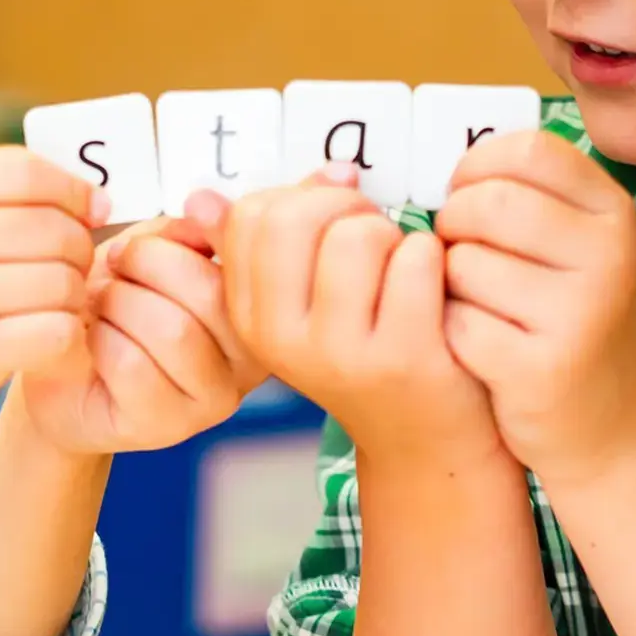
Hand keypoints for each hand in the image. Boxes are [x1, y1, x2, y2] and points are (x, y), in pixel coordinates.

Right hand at [0, 146, 105, 461]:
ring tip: (51, 312)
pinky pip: (59, 329)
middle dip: (78, 250)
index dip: (72, 190)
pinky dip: (68, 339)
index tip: (92, 212)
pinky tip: (49, 345)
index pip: (25, 170)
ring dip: (73, 300)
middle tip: (67, 275)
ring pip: (62, 279)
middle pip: (52, 225)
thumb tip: (96, 195)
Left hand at [15, 213, 267, 455]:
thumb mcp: (145, 255)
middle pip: (210, 295)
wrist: (61, 369)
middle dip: (147, 264)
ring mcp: (213, 399)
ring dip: (120, 304)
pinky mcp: (167, 426)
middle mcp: (248, 360)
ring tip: (101, 304)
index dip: (198, 234)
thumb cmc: (108, 310)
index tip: (157, 232)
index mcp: (254, 309)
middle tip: (116, 265)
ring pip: (174, 331)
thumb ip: (178, 234)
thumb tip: (202, 214)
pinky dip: (100, 341)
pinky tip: (92, 341)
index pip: (246, 262)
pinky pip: (133, 366)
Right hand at [218, 168, 504, 462]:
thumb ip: (267, 243)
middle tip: (373, 239)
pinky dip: (433, 257)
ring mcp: (339, 353)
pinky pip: (415, 259)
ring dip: (393, 236)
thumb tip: (203, 197)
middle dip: (346, 208)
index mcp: (248, 317)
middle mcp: (281, 338)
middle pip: (294, 217)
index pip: (250, 215)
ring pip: (358, 235)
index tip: (331, 223)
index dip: (301, 199)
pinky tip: (432, 289)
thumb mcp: (301, 304)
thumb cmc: (366, 353)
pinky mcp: (402, 358)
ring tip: (400, 270)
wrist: (422, 438)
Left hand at [433, 131, 635, 485]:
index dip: (477, 167)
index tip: (465, 194)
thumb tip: (455, 162)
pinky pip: (455, 322)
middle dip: (452, 225)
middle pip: (484, 202)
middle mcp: (606, 255)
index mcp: (612, 213)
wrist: (616, 430)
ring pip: (461, 263)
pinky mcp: (541, 368)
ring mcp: (577, 312)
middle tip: (460, 255)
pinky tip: (485, 350)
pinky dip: (454, 335)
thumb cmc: (575, 324)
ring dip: (450, 286)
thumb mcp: (579, 249)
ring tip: (483, 309)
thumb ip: (531, 199)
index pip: (527, 150)